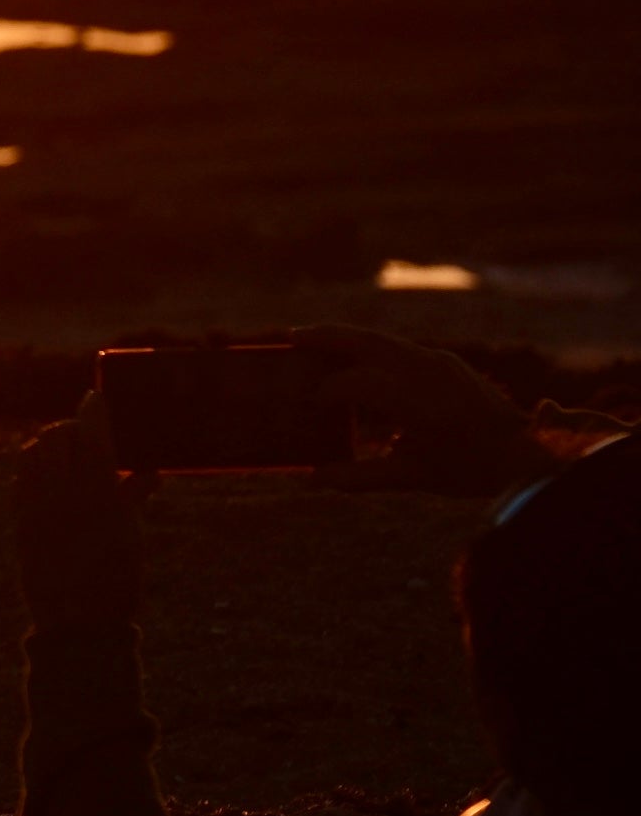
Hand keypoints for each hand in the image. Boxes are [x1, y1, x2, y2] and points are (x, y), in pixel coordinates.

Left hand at [16, 393, 146, 631]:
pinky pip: (21, 478)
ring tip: (63, 449)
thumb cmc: (116, 578)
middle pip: (57, 439)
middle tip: (82, 430)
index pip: (93, 438)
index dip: (94, 411)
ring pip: (33, 455)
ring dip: (47, 444)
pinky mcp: (19, 521)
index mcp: (98, 497)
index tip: (95, 396)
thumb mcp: (130, 535)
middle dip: (69, 427)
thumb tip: (147, 469)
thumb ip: (132, 495)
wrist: (78, 622)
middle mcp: (62, 496)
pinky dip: (32, 466)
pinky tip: (44, 472)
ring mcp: (36, 508)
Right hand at [291, 325, 548, 498]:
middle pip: (366, 342)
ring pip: (381, 339)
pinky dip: (369, 348)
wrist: (524, 452)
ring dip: (345, 337)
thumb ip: (360, 476)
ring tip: (312, 338)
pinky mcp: (445, 360)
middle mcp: (428, 373)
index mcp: (418, 403)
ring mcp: (438, 362)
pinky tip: (353, 357)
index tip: (307, 403)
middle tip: (291, 337)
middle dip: (326, 337)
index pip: (357, 384)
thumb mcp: (413, 476)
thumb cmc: (467, 468)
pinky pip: (398, 347)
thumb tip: (313, 478)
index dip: (326, 392)